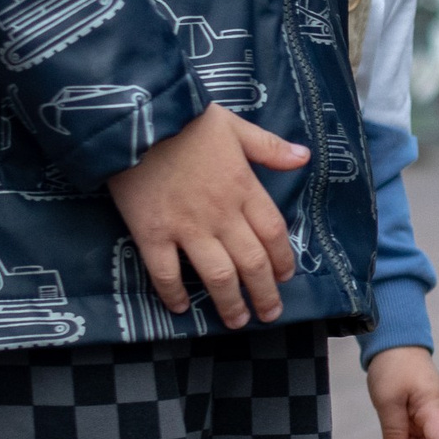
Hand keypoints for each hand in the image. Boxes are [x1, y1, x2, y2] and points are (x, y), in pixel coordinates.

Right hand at [105, 106, 308, 329]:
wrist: (133, 117)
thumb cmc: (184, 120)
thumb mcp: (234, 126)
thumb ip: (268, 146)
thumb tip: (304, 156)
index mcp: (243, 189)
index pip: (274, 233)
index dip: (283, 259)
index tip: (286, 278)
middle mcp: (221, 214)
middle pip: (252, 262)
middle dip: (265, 292)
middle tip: (270, 314)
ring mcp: (186, 226)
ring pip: (218, 274)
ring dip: (230, 302)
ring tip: (237, 321)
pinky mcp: (151, 232)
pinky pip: (165, 271)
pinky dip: (172, 292)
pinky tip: (180, 308)